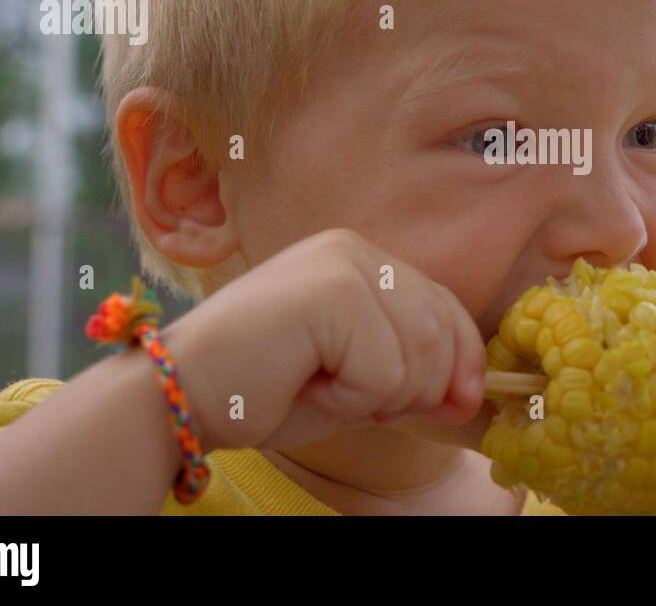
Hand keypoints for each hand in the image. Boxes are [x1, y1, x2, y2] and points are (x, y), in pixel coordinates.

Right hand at [164, 228, 486, 451]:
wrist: (180, 396)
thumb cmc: (264, 390)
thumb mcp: (358, 382)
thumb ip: (416, 377)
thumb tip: (475, 393)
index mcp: (364, 260)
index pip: (448, 309)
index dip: (461, 364)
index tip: (454, 404)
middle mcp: (357, 251)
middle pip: (441, 334)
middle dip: (412, 390)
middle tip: (348, 398)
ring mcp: (343, 265)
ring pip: (419, 355)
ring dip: (377, 398)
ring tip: (320, 387)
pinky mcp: (330, 292)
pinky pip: (384, 372)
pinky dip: (350, 401)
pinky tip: (305, 385)